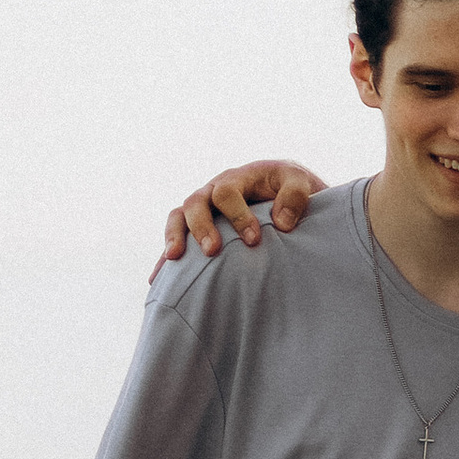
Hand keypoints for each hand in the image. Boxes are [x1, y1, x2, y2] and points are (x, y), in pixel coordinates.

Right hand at [158, 159, 325, 272]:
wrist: (287, 196)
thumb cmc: (292, 189)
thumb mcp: (300, 183)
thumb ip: (295, 196)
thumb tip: (281, 223)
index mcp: (237, 179)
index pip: (226, 193)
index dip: (237, 216)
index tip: (253, 240)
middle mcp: (214, 191)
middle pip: (195, 203)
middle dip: (201, 227)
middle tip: (212, 251)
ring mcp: (203, 210)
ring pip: (178, 217)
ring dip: (174, 237)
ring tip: (175, 258)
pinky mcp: (198, 229)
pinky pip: (176, 239)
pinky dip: (166, 257)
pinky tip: (157, 279)